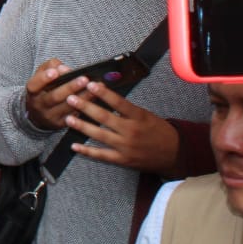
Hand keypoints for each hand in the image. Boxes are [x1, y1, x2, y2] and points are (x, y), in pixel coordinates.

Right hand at [23, 58, 89, 129]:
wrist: (38, 114)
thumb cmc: (43, 89)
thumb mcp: (41, 76)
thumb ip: (50, 67)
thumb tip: (64, 68)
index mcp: (33, 92)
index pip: (34, 85)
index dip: (44, 78)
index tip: (55, 72)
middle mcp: (39, 105)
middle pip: (54, 97)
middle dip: (70, 87)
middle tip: (84, 79)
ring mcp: (50, 116)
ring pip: (67, 107)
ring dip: (83, 97)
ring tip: (94, 88)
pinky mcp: (61, 124)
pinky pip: (75, 115)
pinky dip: (85, 106)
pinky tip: (95, 98)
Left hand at [65, 81, 180, 174]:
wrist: (174, 153)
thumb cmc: (158, 130)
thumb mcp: (146, 115)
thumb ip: (127, 108)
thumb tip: (105, 94)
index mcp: (139, 117)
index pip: (119, 102)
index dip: (104, 93)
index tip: (90, 84)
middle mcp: (131, 131)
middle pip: (104, 118)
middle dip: (85, 107)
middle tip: (71, 98)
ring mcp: (126, 147)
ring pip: (99, 135)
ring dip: (82, 126)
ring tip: (68, 118)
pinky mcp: (123, 160)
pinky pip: (101, 155)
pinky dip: (86, 151)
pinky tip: (74, 145)